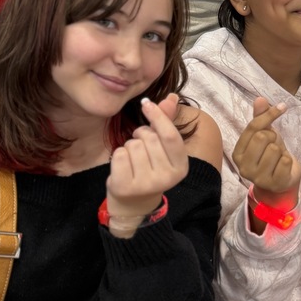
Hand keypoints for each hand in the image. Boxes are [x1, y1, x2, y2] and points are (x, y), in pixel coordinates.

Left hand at [105, 93, 187, 224]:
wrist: (134, 203)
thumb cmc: (151, 169)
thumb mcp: (163, 149)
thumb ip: (166, 123)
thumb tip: (172, 96)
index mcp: (181, 167)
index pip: (170, 135)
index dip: (158, 116)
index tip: (146, 103)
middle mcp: (166, 178)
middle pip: (149, 138)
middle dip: (142, 135)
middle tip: (141, 145)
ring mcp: (146, 184)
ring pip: (133, 145)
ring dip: (130, 146)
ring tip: (134, 158)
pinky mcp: (125, 187)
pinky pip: (119, 154)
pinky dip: (119, 155)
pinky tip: (124, 166)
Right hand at [233, 98, 300, 211]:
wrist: (283, 181)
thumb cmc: (271, 156)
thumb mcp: (265, 135)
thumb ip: (260, 118)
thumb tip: (260, 99)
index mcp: (238, 154)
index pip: (252, 127)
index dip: (269, 115)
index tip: (282, 107)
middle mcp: (244, 167)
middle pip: (262, 137)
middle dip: (273, 137)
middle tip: (274, 146)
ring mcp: (258, 178)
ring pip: (274, 149)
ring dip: (281, 150)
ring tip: (278, 158)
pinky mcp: (274, 184)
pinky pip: (285, 161)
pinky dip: (288, 160)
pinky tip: (283, 167)